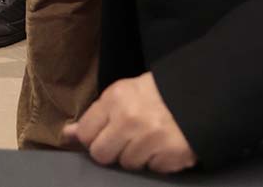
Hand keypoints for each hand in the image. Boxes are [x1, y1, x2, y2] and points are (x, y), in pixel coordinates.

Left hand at [63, 72, 196, 173]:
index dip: (92, 138)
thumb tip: (67, 135)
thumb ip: (95, 116)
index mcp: (114, 100)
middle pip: (101, 155)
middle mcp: (130, 120)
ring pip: (127, 164)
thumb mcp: (120, 95)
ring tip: (147, 139)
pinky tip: (162, 146)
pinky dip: (156, 161)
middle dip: (110, 151)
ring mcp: (151, 139)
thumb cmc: (152, 94)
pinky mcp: (171, 155)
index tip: (103, 135)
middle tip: (124, 141)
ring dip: (136, 156)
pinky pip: (152, 169)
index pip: (86, 134)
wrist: (194, 94)